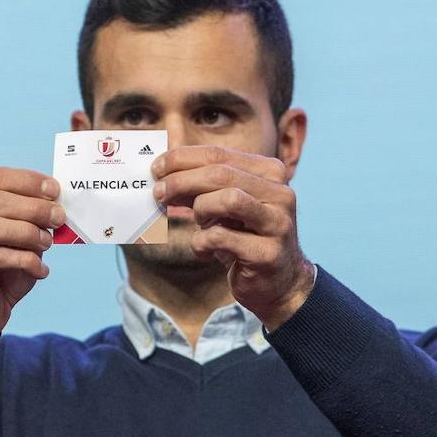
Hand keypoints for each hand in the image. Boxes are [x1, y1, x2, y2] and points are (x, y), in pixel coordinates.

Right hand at [0, 167, 64, 350]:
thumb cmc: (1, 269)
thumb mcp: (19, 237)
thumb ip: (31, 217)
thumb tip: (55, 203)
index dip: (27, 181)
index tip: (55, 190)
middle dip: (32, 207)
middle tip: (58, 217)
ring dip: (27, 232)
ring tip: (47, 243)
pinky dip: (26, 261)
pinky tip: (41, 270)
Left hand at [152, 146, 314, 329]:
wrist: (279, 282)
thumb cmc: (246, 238)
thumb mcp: (225, 206)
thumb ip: (202, 187)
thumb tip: (163, 174)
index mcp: (270, 172)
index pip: (219, 154)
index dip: (182, 159)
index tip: (156, 168)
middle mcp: (280, 193)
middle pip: (220, 174)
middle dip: (181, 181)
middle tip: (158, 193)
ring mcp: (277, 223)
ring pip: (228, 199)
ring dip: (201, 210)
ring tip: (198, 224)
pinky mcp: (268, 254)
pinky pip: (221, 238)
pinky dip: (202, 243)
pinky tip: (204, 250)